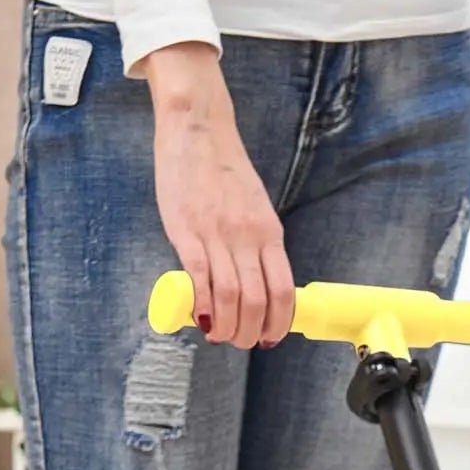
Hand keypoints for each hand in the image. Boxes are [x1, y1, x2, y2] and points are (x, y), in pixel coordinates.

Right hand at [146, 43, 294, 349]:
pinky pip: (200, 278)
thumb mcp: (255, 208)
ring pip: (231, 297)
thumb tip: (256, 282)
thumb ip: (258, 243)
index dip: (278, 323)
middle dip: (250, 333)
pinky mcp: (186, 230)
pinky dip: (202, 306)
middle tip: (240, 342)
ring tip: (218, 337)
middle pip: (257, 302)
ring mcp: (217, 234)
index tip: (269, 338)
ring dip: (226, 327)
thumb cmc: (224, 170)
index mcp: (269, 233)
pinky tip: (200, 319)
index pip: (283, 291)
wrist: (197, 127)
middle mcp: (248, 237)